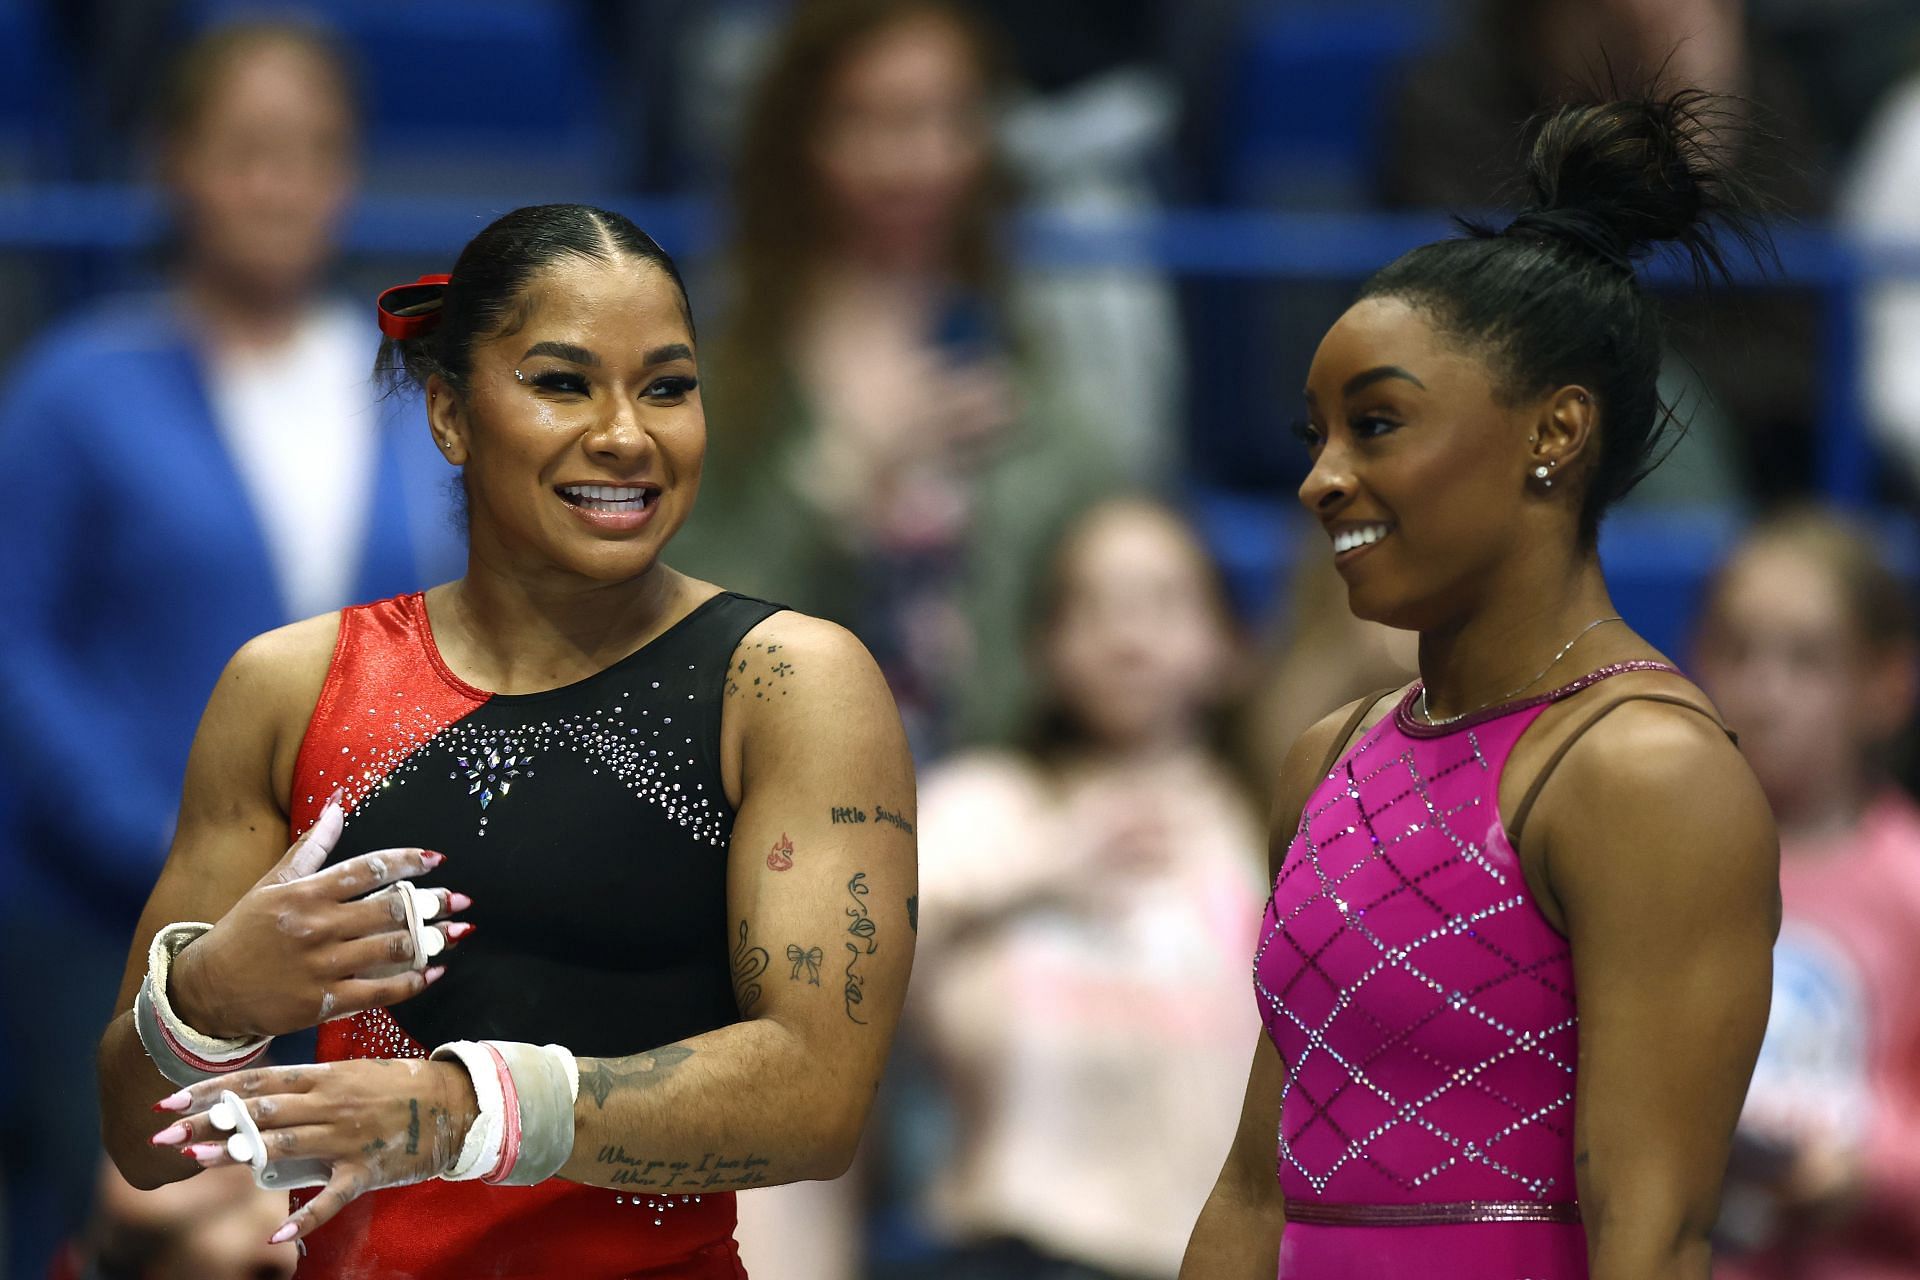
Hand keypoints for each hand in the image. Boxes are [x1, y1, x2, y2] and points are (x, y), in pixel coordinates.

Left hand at [149, 1058, 479, 1243]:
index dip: (210, 1091)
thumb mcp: (350, 1075)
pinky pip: (331, 1197)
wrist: (453, 1104)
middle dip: (208, 1124)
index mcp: (324, 1076)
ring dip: (238, 1156)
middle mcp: (330, 1103)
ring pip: (284, 1147)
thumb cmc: (397, 1087)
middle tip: (165, 1135)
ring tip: (197, 1161)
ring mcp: (347, 1137)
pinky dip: (305, 1217)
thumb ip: (306, 1088)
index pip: (256, 1081)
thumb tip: (255, 1103)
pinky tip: (276, 1237)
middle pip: (259, 1113)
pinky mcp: (365, 1170)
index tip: (169, 1101)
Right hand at [171, 797, 472, 1038]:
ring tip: (457, 933)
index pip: (368, 868)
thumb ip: (310, 848)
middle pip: (391, 908)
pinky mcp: (323, 1002)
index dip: (408, 861)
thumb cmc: (243, 931)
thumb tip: (337, 807)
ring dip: (432, 940)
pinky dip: (414, 982)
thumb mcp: (271, 884)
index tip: (437, 859)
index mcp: (306, 893)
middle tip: (462, 900)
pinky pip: (381, 991)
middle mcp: (317, 926)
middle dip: (433, 903)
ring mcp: (322, 965)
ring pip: (393, 948)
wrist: (207, 989)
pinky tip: (434, 972)